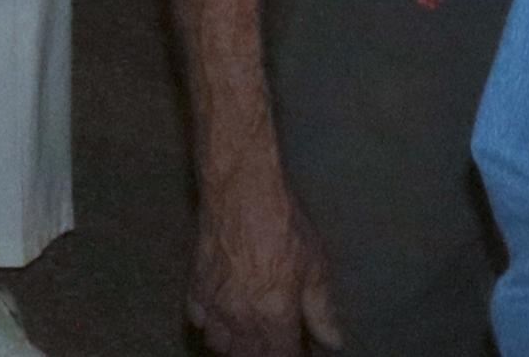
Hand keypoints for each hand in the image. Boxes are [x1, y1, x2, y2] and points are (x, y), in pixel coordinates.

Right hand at [188, 160, 339, 356]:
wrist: (242, 190)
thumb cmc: (283, 223)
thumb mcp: (315, 265)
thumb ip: (321, 310)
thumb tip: (333, 342)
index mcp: (274, 317)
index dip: (289, 355)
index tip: (295, 346)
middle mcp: (241, 318)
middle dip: (261, 353)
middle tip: (274, 338)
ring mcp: (214, 303)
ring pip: (218, 343)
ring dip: (233, 342)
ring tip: (247, 329)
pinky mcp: (195, 284)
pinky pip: (197, 319)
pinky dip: (207, 321)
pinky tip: (220, 309)